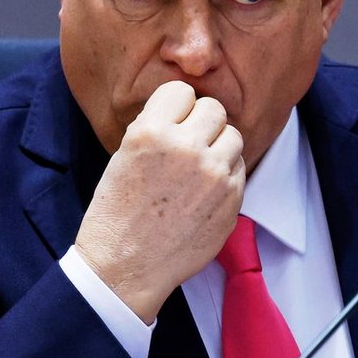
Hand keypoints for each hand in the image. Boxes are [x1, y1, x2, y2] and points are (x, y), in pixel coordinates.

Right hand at [75, 81, 244, 322]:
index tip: (172, 122)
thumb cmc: (117, 213)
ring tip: (198, 167)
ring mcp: (214, 174)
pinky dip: (227, 174)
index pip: (182, 91)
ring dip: (219, 147)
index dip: (177, 107)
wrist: (126, 267)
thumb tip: (185, 110)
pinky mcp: (233, 198)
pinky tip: (205, 191)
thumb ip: (157, 128)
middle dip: (202, 123)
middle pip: (214, 109)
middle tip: (188, 144)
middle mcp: (186, 148)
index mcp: (152, 132)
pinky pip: (240, 168)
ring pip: (234, 136)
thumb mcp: (124, 156)